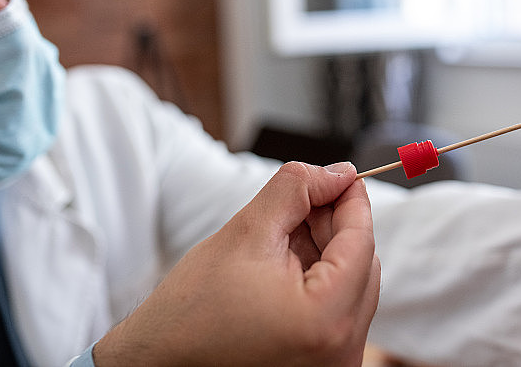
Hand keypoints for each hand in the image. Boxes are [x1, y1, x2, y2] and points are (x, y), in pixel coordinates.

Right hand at [93, 162, 379, 365]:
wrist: (157, 363)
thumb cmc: (191, 310)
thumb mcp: (246, 232)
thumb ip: (297, 191)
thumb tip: (339, 172)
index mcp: (326, 319)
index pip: (361, 242)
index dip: (352, 200)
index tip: (341, 172)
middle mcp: (342, 351)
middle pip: (362, 265)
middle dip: (336, 224)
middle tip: (308, 196)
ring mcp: (334, 363)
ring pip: (351, 286)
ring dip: (326, 250)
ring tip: (286, 231)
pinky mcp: (322, 366)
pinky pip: (337, 310)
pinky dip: (319, 278)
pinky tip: (287, 261)